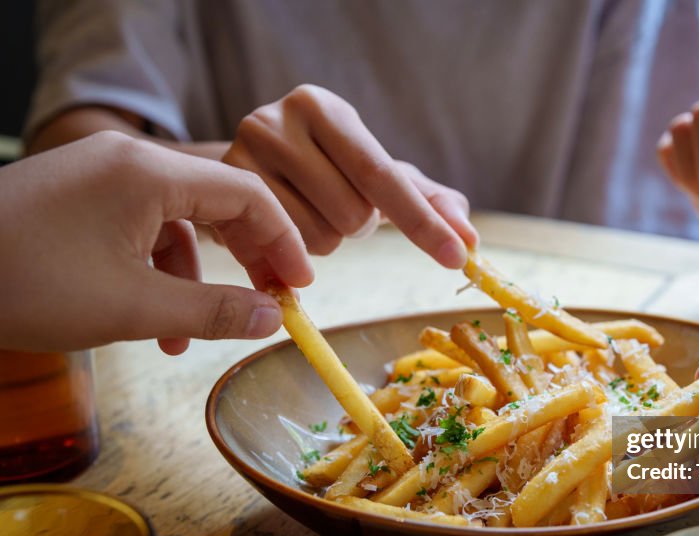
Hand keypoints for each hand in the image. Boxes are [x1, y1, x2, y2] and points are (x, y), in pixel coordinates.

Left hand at [0, 131, 313, 353]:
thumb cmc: (25, 283)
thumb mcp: (132, 307)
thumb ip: (214, 311)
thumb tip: (273, 320)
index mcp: (148, 173)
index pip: (246, 194)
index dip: (284, 242)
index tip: (301, 286)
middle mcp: (127, 164)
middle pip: (216, 204)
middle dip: (246, 260)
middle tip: (269, 305)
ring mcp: (99, 180)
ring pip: (176, 225)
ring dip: (195, 281)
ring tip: (191, 335)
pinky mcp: (77, 201)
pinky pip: (138, 231)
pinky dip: (155, 275)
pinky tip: (153, 322)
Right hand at [223, 84, 477, 266]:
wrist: (245, 169)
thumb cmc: (326, 170)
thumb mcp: (376, 175)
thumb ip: (427, 201)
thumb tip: (470, 238)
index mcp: (324, 108)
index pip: (383, 175)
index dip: (423, 222)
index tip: (458, 256)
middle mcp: (278, 122)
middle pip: (352, 216)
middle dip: (358, 227)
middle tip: (336, 207)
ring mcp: (242, 157)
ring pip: (317, 242)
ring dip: (326, 243)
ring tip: (307, 214)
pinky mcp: (222, 199)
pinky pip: (281, 255)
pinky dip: (294, 257)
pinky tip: (282, 233)